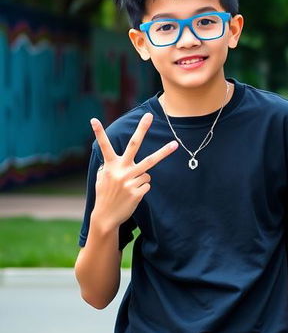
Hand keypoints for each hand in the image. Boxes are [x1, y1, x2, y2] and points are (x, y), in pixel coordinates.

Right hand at [90, 113, 177, 230]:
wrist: (106, 217)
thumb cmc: (105, 195)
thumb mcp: (102, 178)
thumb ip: (109, 167)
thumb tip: (115, 161)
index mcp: (110, 166)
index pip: (104, 147)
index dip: (98, 133)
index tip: (93, 119)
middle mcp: (120, 171)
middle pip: (134, 146)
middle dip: (142, 129)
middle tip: (149, 115)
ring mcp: (128, 181)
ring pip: (147, 172)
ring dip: (141, 180)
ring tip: (130, 188)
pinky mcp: (136, 192)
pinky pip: (147, 184)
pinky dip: (142, 189)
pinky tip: (132, 196)